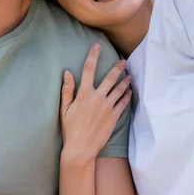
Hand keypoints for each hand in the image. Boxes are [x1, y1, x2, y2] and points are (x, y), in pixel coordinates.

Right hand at [60, 43, 130, 162]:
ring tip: (129, 75)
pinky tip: (130, 91)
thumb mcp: (64, 109)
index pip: (88, 70)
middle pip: (110, 78)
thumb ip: (67, 90)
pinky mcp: (114, 117)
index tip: (97, 46)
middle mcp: (97, 98)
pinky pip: (122, 103)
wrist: (81, 148)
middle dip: (117, 67)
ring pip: (119, 89)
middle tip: (123, 60)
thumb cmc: (70, 129)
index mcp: (84, 94)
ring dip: (125, 81)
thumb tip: (67, 73)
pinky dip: (127, 96)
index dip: (93, 56)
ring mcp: (107, 107)